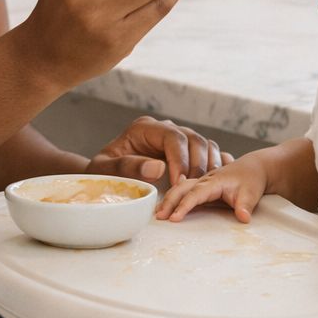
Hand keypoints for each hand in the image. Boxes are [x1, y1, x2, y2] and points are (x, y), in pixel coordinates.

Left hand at [87, 115, 235, 186]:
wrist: (104, 176)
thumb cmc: (102, 173)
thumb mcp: (105, 170)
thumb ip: (128, 166)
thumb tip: (159, 168)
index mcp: (145, 128)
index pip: (173, 137)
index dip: (180, 160)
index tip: (178, 182)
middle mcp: (164, 129)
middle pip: (194, 139)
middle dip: (197, 165)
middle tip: (192, 189)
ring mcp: (178, 139)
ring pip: (205, 144)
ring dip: (208, 166)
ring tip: (202, 188)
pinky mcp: (186, 152)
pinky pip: (209, 153)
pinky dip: (216, 165)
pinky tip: (215, 182)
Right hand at [156, 155, 265, 221]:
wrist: (255, 167)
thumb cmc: (251, 179)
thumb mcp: (251, 193)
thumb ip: (245, 206)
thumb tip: (243, 218)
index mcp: (214, 181)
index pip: (195, 194)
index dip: (184, 206)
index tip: (174, 218)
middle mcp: (205, 179)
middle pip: (182, 188)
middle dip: (169, 202)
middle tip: (159, 217)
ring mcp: (202, 181)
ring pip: (180, 187)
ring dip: (169, 198)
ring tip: (158, 213)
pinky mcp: (202, 185)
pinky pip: (184, 188)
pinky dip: (174, 195)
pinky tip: (167, 204)